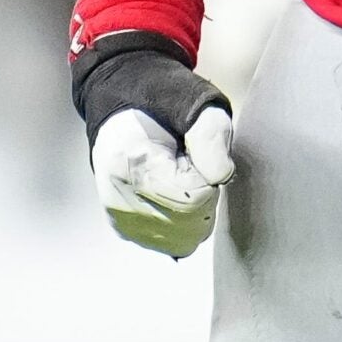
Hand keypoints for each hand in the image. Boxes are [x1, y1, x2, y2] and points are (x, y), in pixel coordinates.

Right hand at [72, 34, 234, 258]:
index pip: (194, 200)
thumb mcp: (193, 101)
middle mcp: (120, 200)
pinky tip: (170, 193)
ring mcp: (120, 219)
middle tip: (188, 162)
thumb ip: (211, 135)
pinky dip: (181, 223)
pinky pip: (171, 244)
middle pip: (190, 226)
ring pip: (183, 242)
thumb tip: (222, 177)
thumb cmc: (160, 97)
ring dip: (194, 211)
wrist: (121, 101)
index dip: (208, 177)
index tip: (193, 152)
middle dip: (204, 196)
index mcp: (133, 165)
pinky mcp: (124, 229)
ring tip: (178, 176)